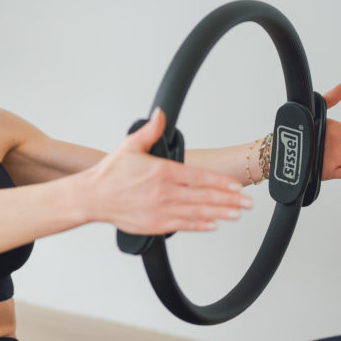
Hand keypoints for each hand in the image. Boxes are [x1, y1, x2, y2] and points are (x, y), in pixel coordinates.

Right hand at [89, 108, 251, 233]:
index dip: (221, 183)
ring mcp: (160, 210)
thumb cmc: (110, 174)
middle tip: (247, 203)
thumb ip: (150, 131)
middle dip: (229, 200)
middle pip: (203, 197)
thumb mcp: (130, 146)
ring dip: (220, 213)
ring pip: (197, 212)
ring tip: (237, 214)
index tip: (237, 186)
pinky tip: (213, 224)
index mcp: (161, 172)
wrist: (92, 198)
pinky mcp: (155, 225)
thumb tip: (160, 114)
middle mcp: (163, 192)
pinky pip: (182, 226)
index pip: (199, 178)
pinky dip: (199, 225)